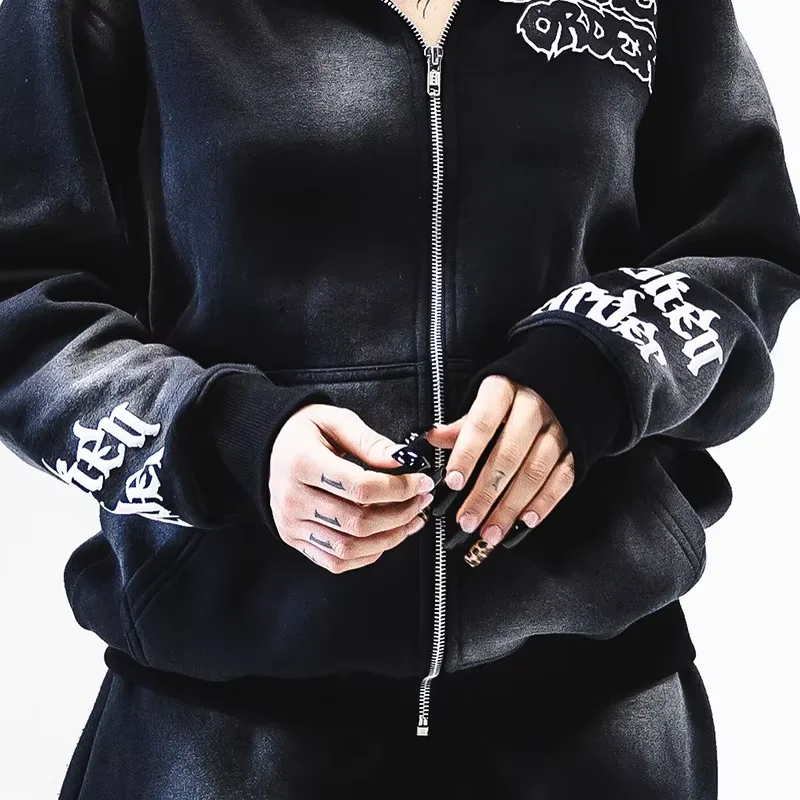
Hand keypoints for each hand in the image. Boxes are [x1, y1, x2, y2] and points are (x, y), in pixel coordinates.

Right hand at [269, 404, 434, 572]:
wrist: (271, 446)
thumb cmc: (304, 432)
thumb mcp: (336, 421)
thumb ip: (370, 442)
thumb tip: (403, 460)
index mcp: (301, 463)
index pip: (360, 487)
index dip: (398, 488)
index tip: (420, 482)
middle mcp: (292, 498)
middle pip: (358, 521)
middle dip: (400, 514)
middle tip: (420, 500)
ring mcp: (292, 523)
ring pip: (349, 547)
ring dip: (389, 538)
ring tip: (410, 520)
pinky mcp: (295, 539)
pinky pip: (336, 561)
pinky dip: (367, 555)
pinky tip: (385, 537)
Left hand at [425, 375, 574, 565]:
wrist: (571, 380)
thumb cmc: (519, 394)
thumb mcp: (489, 398)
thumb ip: (464, 425)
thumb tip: (432, 439)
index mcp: (505, 390)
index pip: (482, 424)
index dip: (466, 454)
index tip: (453, 482)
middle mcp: (534, 408)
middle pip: (508, 455)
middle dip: (486, 493)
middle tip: (467, 520)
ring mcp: (559, 428)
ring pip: (535, 472)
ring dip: (511, 506)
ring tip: (491, 530)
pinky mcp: (578, 447)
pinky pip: (562, 478)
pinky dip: (544, 502)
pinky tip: (526, 520)